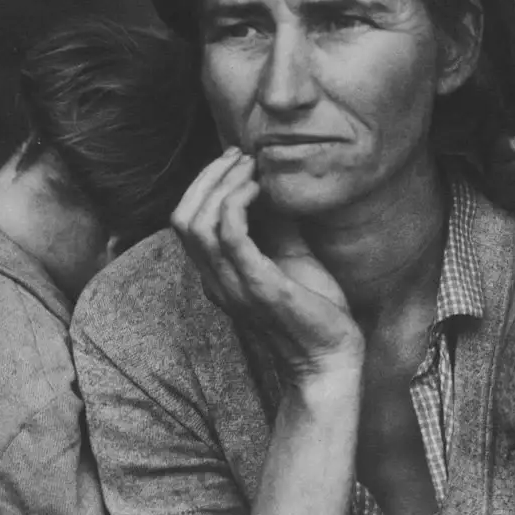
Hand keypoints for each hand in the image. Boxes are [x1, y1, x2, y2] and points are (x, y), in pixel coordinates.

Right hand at [171, 148, 363, 379]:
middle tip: (240, 156)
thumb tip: (274, 184)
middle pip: (182, 217)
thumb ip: (275, 225)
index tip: (235, 160)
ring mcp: (233, 286)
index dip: (202, 184)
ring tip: (250, 167)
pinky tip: (260, 189)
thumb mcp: (290, 257)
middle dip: (207, 177)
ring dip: (221, 184)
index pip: (184, 222)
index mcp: (218, 275)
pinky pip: (230, 236)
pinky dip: (238, 203)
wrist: (331, 358)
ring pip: (197, 223)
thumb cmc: (313, 310)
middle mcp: (216, 281)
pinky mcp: (259, 287)